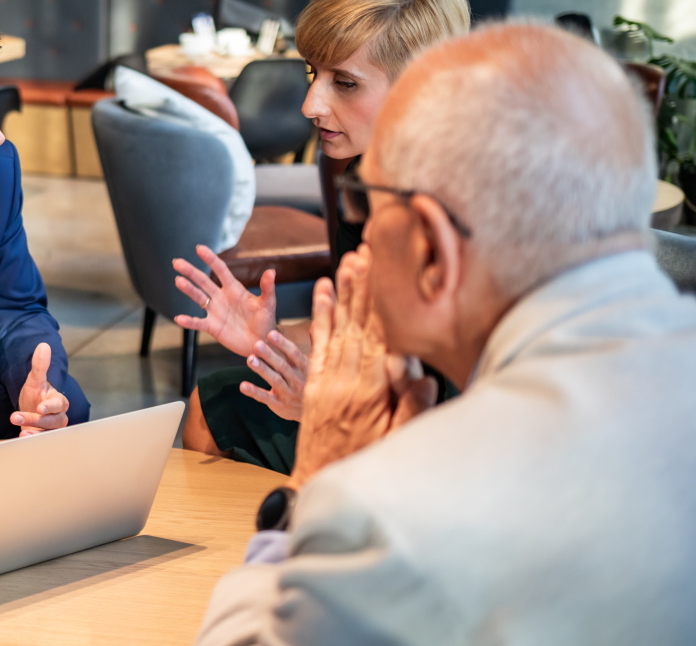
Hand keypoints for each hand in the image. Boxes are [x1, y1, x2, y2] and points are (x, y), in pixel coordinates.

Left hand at [13, 342, 69, 436]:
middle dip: (36, 420)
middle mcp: (58, 417)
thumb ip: (40, 365)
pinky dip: (32, 441)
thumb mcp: (35, 380)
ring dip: (35, 433)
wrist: (30, 409)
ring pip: (48, 434)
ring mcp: (51, 429)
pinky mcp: (43, 438)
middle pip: (53, 421)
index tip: (40, 408)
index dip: (50, 407)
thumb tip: (43, 345)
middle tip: (16, 417)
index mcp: (59, 401)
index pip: (59, 404)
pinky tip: (21, 438)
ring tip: (21, 433)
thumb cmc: (36, 394)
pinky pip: (41, 442)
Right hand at [172, 244, 277, 357]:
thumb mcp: (268, 304)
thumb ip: (267, 288)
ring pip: (198, 298)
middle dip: (190, 271)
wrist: (261, 342)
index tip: (199, 248)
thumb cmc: (266, 322)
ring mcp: (216, 312)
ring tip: (178, 281)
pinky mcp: (213, 327)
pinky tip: (179, 318)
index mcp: (234, 289)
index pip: (220, 270)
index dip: (210, 259)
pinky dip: (188, 322)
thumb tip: (271, 272)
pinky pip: (198, 323)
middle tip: (177, 262)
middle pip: (203, 281)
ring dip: (188, 289)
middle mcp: (222, 297)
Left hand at [241, 329, 308, 421]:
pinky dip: (254, 392)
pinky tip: (242, 386)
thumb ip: (315, 344)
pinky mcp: (279, 405)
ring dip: (262, 370)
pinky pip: (265, 398)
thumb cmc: (312, 381)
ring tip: (250, 359)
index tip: (271, 334)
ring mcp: (288, 393)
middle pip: (283, 366)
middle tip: (256, 344)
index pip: (295, 355)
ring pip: (274, 380)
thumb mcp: (317, 364)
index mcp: (306, 369)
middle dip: (270, 355)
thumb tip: (316, 323)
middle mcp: (298, 381)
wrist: (317, 413)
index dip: (283, 344)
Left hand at [288, 246, 436, 489]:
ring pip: (335, 329)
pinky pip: (316, 344)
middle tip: (366, 253)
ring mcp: (325, 381)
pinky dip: (319, 317)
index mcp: (370, 393)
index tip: (387, 276)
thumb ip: (410, 408)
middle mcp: (345, 381)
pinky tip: (321, 292)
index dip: (383, 304)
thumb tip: (425, 374)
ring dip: (341, 293)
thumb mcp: (396, 442)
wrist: (319, 485)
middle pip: (357, 325)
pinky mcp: (313, 384)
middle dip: (362, 288)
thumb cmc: (366, 466)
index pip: (379, 338)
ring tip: (345, 263)